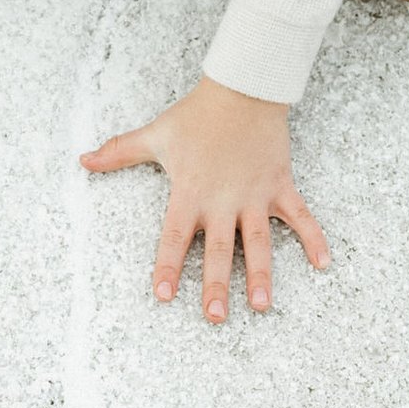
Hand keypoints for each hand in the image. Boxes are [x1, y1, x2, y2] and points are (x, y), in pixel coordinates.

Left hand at [80, 76, 330, 322]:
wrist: (243, 89)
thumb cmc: (196, 116)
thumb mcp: (155, 135)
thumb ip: (120, 152)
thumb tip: (84, 160)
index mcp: (190, 191)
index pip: (174, 236)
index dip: (168, 266)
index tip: (163, 295)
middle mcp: (223, 200)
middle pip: (219, 250)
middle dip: (217, 285)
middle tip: (214, 318)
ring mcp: (255, 195)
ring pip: (259, 242)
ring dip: (261, 275)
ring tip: (262, 306)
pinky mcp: (281, 186)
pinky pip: (301, 217)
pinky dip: (314, 239)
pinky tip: (324, 265)